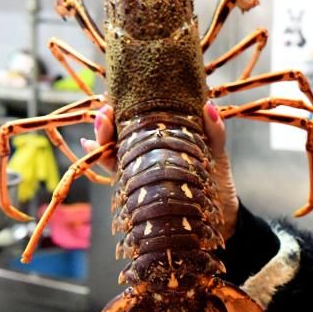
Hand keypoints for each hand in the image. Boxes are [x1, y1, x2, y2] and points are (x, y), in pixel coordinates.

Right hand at [81, 102, 239, 238]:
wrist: (222, 212)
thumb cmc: (215, 178)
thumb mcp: (215, 150)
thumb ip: (213, 130)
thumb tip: (207, 105)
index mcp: (162, 141)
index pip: (137, 122)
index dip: (124, 109)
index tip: (116, 99)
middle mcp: (146, 155)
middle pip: (118, 136)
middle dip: (106, 123)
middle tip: (104, 112)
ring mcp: (140, 173)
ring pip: (111, 153)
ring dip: (101, 139)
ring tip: (100, 125)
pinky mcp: (139, 192)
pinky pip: (116, 176)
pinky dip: (100, 160)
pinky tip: (89, 149)